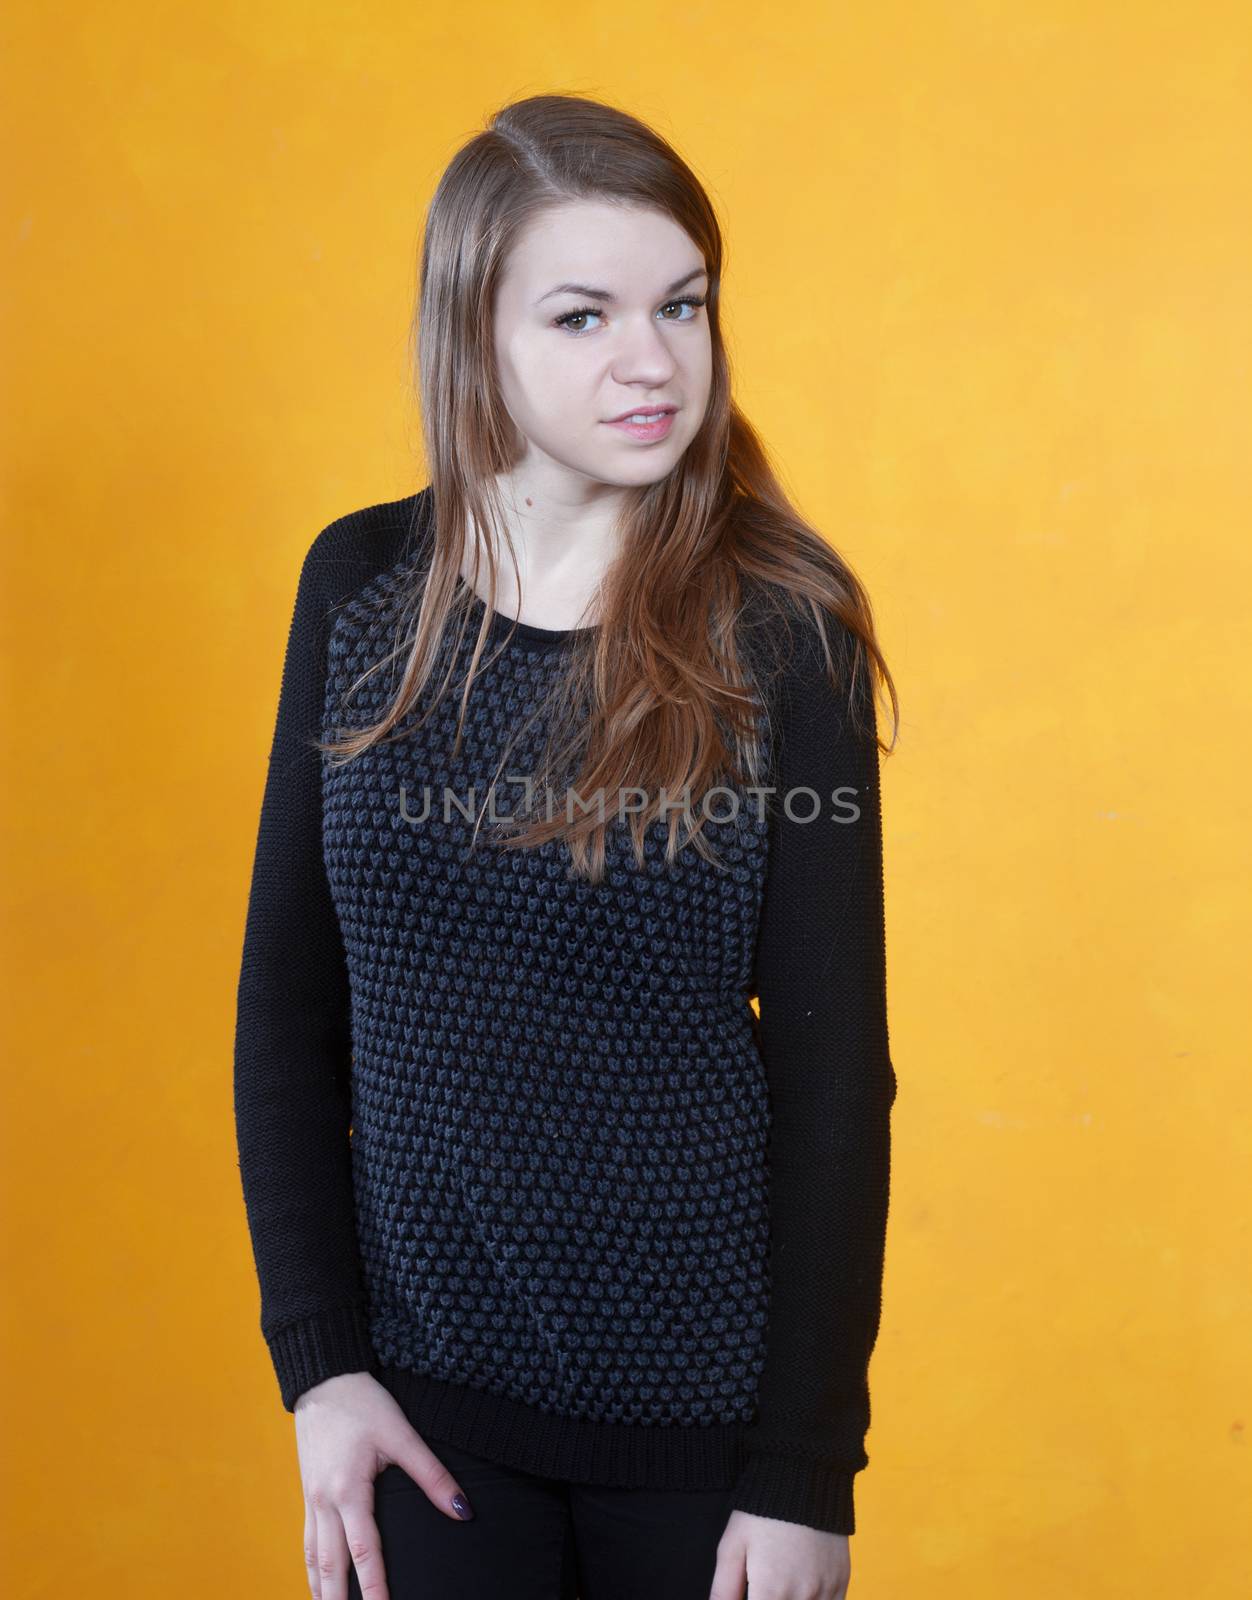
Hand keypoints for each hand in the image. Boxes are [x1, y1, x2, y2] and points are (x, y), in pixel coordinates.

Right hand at [293, 1370, 474, 1599]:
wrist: (323, 1377)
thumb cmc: (363, 1403)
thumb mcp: (401, 1435)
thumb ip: (432, 1475)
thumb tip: (462, 1510)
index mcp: (349, 1491)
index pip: (364, 1554)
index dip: (375, 1590)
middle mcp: (325, 1502)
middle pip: (330, 1567)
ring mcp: (312, 1499)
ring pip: (313, 1559)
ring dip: (321, 1592)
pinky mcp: (308, 1492)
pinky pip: (307, 1541)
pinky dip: (311, 1569)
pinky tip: (317, 1582)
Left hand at [709, 1508, 850, 1598]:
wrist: (803, 1479)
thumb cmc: (761, 1512)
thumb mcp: (732, 1546)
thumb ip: (723, 1590)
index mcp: (770, 1592)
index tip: (751, 1594)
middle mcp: (801, 1596)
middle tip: (762, 1587)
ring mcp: (825, 1590)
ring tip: (780, 1586)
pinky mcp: (841, 1581)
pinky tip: (801, 1591)